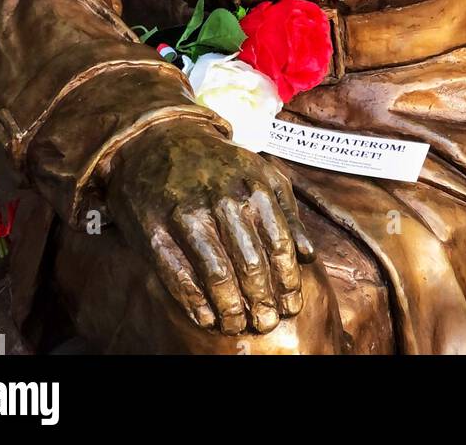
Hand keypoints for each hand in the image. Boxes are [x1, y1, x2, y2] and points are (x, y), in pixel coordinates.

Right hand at [105, 123, 315, 335]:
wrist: (161, 139)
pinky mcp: (157, 232)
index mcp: (254, 187)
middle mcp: (223, 202)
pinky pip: (180, 276)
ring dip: (232, 308)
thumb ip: (287, 212)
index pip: (279, 244)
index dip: (288, 281)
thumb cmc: (219, 163)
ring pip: (218, 275)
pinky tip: (208, 319)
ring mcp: (188, 217)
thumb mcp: (261, 173)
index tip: (293, 305)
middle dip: (263, 301)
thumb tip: (309, 256)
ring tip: (239, 326)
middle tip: (267, 323)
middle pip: (251, 265)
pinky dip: (196, 303)